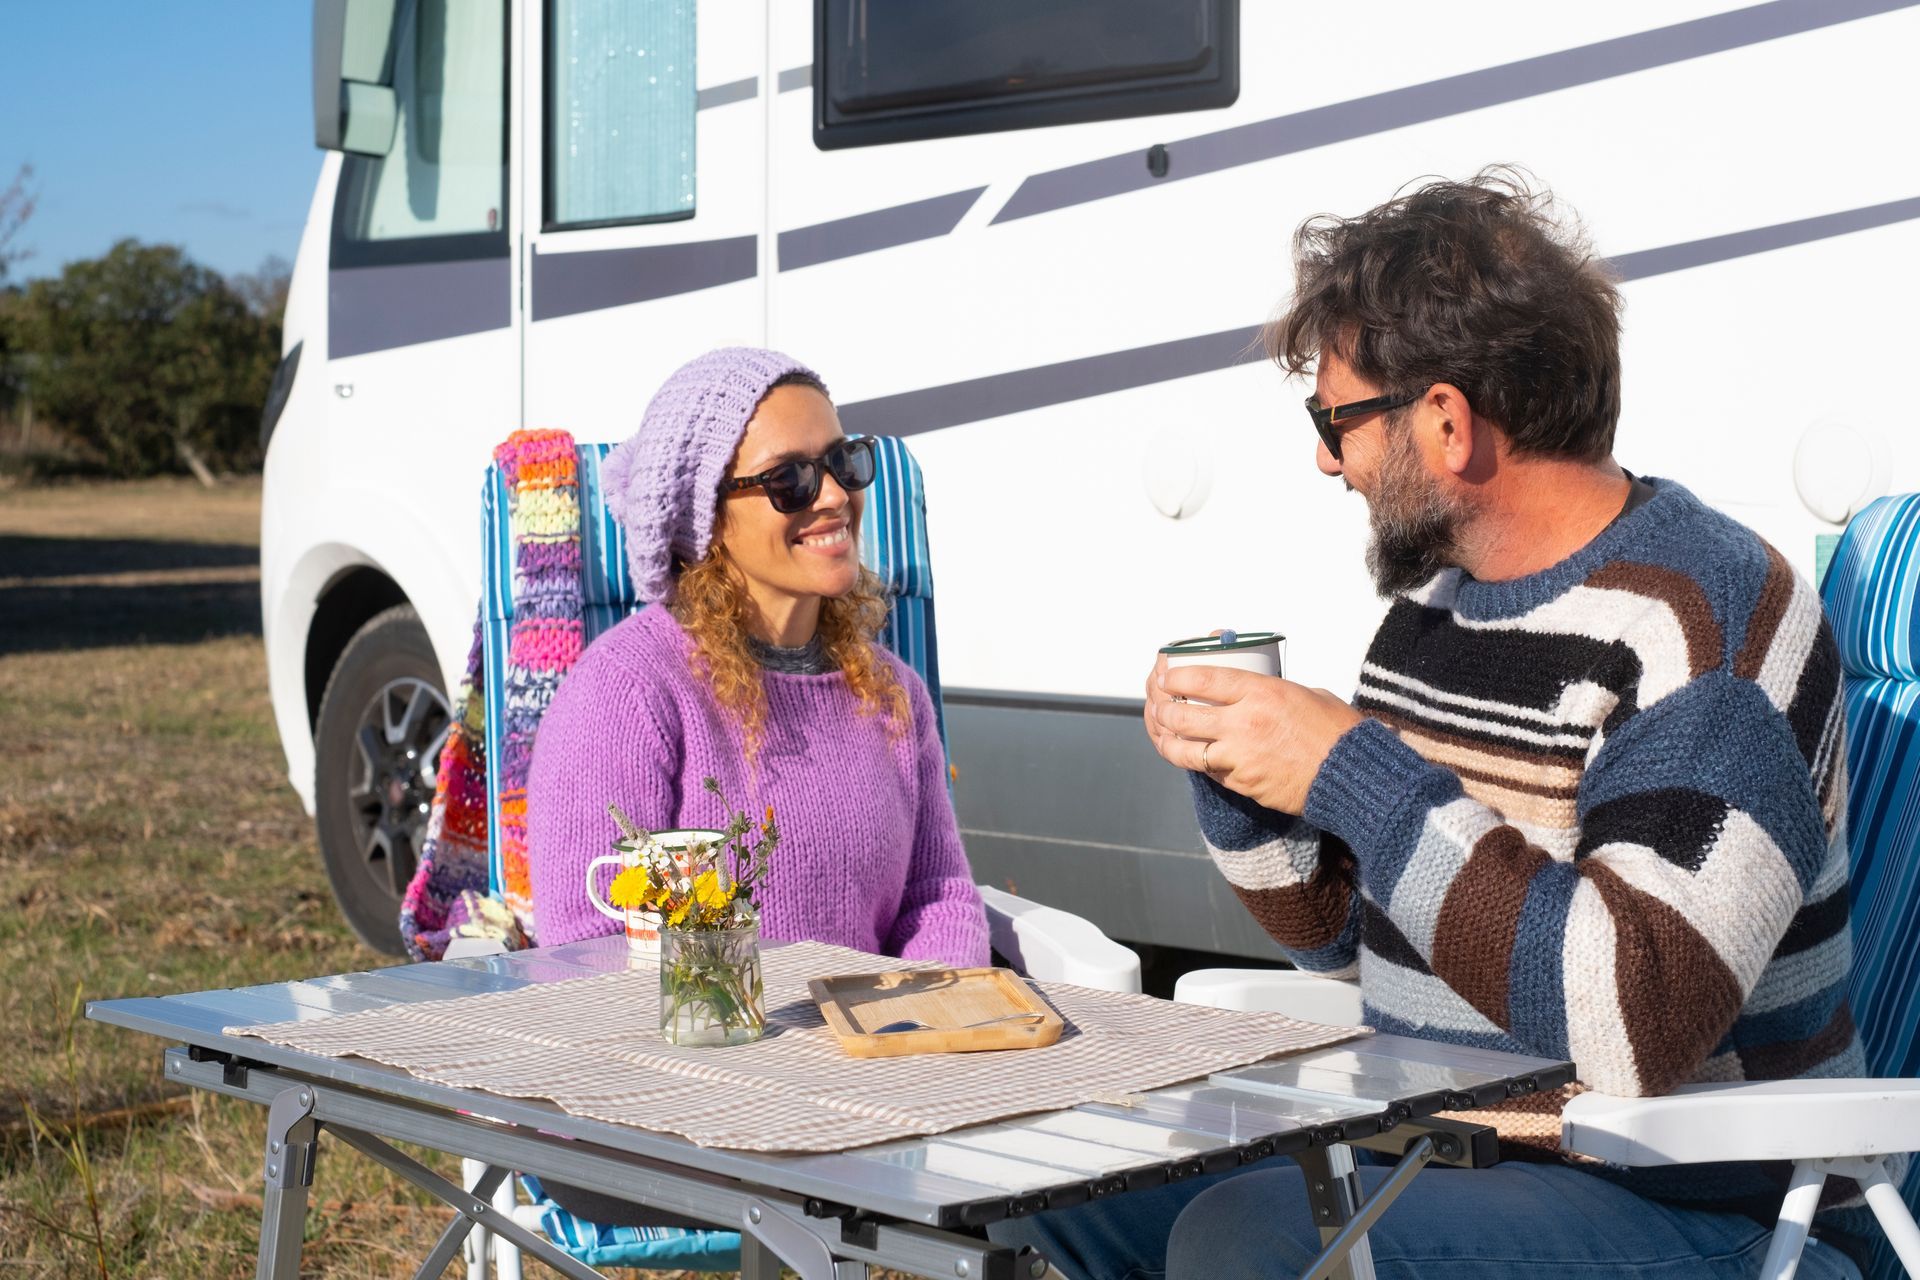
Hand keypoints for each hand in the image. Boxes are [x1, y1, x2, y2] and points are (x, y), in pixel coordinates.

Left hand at [1144, 662, 1363, 814]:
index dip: (1176, 677)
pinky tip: (1195, 756)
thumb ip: (1272, 692)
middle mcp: (1244, 724)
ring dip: (1168, 742)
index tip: (1167, 677)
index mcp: (1261, 694)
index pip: (1202, 679)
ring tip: (1166, 735)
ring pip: (1184, 751)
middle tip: (1162, 707)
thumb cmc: (1336, 731)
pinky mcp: (1242, 784)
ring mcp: (1240, 758)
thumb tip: (1253, 689)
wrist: (1353, 775)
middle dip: (1164, 710)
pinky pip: (1209, 773)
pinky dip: (1198, 764)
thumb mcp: (1306, 693)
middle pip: (1183, 715)